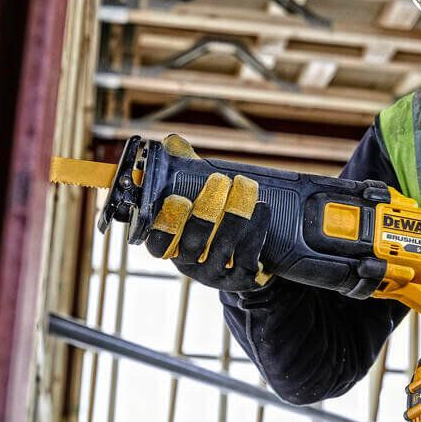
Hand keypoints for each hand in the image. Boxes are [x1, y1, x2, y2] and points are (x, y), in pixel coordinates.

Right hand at [144, 135, 272, 290]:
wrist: (249, 257)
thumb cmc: (216, 222)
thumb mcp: (198, 199)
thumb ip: (184, 173)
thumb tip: (173, 143)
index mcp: (173, 244)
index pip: (157, 244)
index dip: (165, 224)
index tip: (178, 199)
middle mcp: (190, 264)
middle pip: (192, 243)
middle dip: (207, 209)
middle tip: (221, 180)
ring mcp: (216, 274)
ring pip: (222, 247)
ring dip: (236, 213)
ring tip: (246, 186)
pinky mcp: (242, 278)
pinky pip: (247, 255)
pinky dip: (256, 228)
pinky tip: (263, 208)